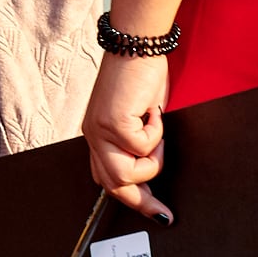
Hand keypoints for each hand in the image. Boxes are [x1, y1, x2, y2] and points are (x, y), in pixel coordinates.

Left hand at [83, 49, 175, 221]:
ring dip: (151, 161)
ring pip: (125, 174)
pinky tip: (153, 110)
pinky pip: (142, 147)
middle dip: (142, 201)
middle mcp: (93, 135)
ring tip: (158, 136)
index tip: (153, 212)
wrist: (137, 43)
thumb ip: (136, 140)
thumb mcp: (139, 116)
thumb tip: (151, 167)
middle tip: (164, 213)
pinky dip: (156, 132)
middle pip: (112, 185)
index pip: (105, 178)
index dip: (129, 198)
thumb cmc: (141, 75)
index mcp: (96, 134)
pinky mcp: (113, 122)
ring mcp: (100, 130)